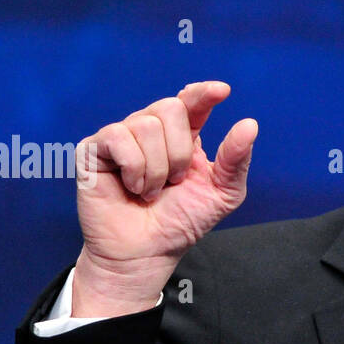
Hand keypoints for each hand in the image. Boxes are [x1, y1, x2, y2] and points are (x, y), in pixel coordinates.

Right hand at [72, 80, 257, 315]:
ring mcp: (121, 137)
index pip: (191, 101)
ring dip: (157, 168)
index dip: (203, 93)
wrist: (147, 253)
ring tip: (150, 191)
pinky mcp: (94, 149)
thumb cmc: (181, 223)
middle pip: (170, 108)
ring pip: (146, 124)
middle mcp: (151, 130)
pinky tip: (132, 187)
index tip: (221, 91)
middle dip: (179, 151)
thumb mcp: (222, 193)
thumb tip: (249, 124)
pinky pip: (118, 137)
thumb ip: (236, 159)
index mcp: (183, 136)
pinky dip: (134, 168)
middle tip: (173, 182)